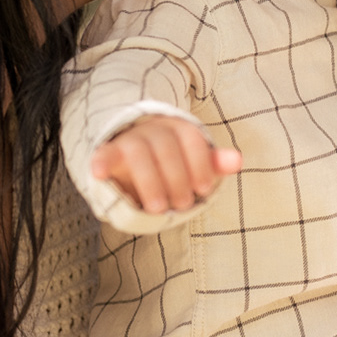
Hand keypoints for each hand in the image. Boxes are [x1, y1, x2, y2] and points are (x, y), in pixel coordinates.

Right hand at [90, 116, 240, 213]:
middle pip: (165, 146)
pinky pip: (103, 153)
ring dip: (149, 179)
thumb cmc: (170, 165)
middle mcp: (153, 129)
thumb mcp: (193, 164)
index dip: (199, 164)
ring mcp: (129, 139)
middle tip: (182, 205)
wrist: (132, 158)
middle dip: (176, 177)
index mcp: (177, 128)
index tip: (203, 189)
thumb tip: (237, 161)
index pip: (190, 138)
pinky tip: (99, 173)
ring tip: (157, 207)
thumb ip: (212, 163)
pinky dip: (101, 161)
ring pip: (138, 150)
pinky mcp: (108, 153)